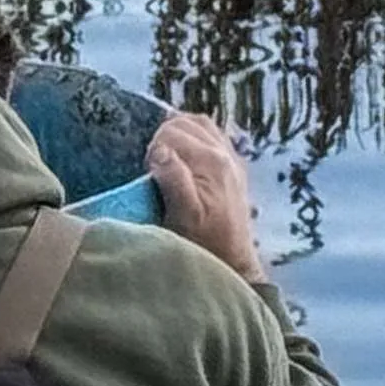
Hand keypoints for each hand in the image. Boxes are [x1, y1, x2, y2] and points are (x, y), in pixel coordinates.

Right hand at [144, 111, 263, 279]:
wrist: (234, 263)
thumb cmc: (205, 243)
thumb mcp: (183, 215)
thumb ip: (173, 178)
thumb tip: (159, 150)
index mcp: (211, 161)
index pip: (171, 131)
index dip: (153, 149)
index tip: (150, 174)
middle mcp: (225, 153)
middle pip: (186, 122)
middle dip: (165, 137)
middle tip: (156, 166)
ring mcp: (232, 159)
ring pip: (201, 125)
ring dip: (180, 134)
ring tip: (168, 157)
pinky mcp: (234, 168)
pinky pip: (213, 136)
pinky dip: (196, 138)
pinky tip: (187, 158)